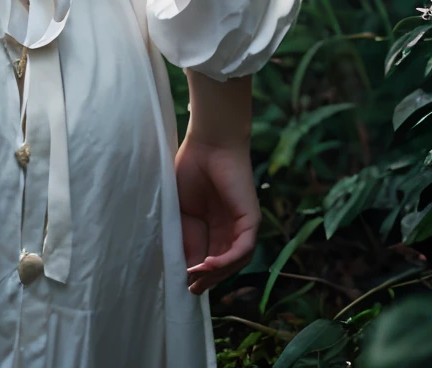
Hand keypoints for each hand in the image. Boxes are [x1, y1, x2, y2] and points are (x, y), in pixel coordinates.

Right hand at [174, 131, 258, 295]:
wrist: (208, 142)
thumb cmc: (191, 168)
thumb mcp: (181, 209)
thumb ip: (184, 235)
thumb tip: (183, 266)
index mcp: (214, 226)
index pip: (208, 258)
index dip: (196, 273)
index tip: (180, 283)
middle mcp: (230, 229)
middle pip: (223, 266)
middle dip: (207, 280)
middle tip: (189, 289)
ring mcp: (242, 225)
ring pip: (234, 263)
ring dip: (216, 275)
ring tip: (195, 278)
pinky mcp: (251, 220)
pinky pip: (243, 249)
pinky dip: (227, 261)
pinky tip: (208, 265)